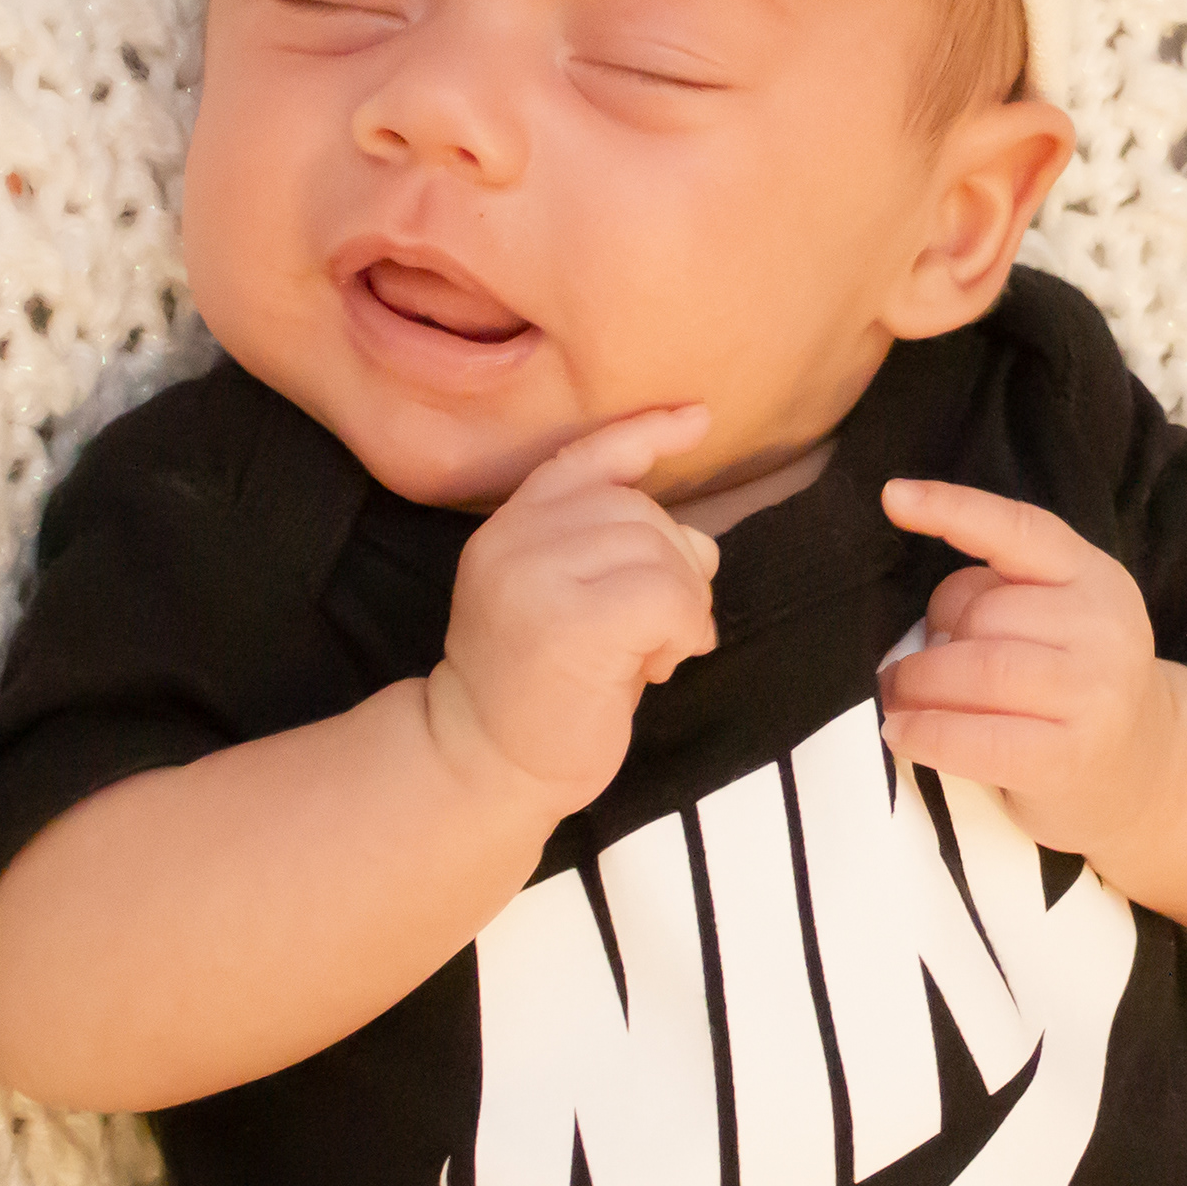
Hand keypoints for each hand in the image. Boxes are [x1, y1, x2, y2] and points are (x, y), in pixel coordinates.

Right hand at [428, 405, 720, 815]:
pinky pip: (667, 596)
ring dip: (681, 606)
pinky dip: (684, 628)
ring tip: (655, 652)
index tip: (697, 418)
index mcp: (510, 527)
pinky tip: (662, 664)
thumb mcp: (572, 602)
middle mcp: (514, 540)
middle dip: (675, 566)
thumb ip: (625, 555)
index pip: (585, 457)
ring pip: (660, 552)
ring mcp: (536, 578)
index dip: (645, 433)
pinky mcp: (570, 623)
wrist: (483, 767)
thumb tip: (703, 543)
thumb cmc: (540, 691)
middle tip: (661, 631)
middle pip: (640, 510)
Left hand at [876, 479, 1178, 862]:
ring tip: (897, 699)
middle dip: (928, 641)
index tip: (893, 497)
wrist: (1145, 767)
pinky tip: (901, 733)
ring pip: (977, 669)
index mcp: (1093, 576)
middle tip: (904, 670)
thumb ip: (997, 597)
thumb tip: (919, 625)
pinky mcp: (1071, 758)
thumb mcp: (1054, 620)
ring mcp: (1095, 694)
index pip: (1019, 529)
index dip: (954, 508)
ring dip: (917, 686)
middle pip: (983, 612)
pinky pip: (979, 739)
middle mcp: (1104, 626)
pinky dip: (927, 734)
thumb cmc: (1072, 684)